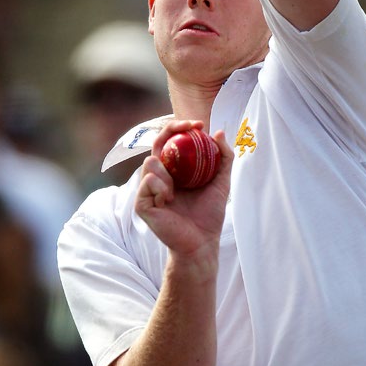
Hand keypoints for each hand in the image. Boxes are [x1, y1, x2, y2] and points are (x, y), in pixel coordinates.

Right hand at [135, 119, 232, 261]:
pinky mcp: (141, 204)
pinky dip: (160, 188)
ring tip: (177, 189)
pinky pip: (147, 183)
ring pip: (150, 163)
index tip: (199, 124)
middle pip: (156, 144)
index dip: (179, 127)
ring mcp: (147, 190)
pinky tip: (169, 200)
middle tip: (189, 127)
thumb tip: (220, 132)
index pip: (170, 142)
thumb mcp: (222, 182)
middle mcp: (158, 177)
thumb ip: (224, 158)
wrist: (202, 242)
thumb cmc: (209, 214)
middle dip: (170, 130)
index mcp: (173, 171)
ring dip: (167, 171)